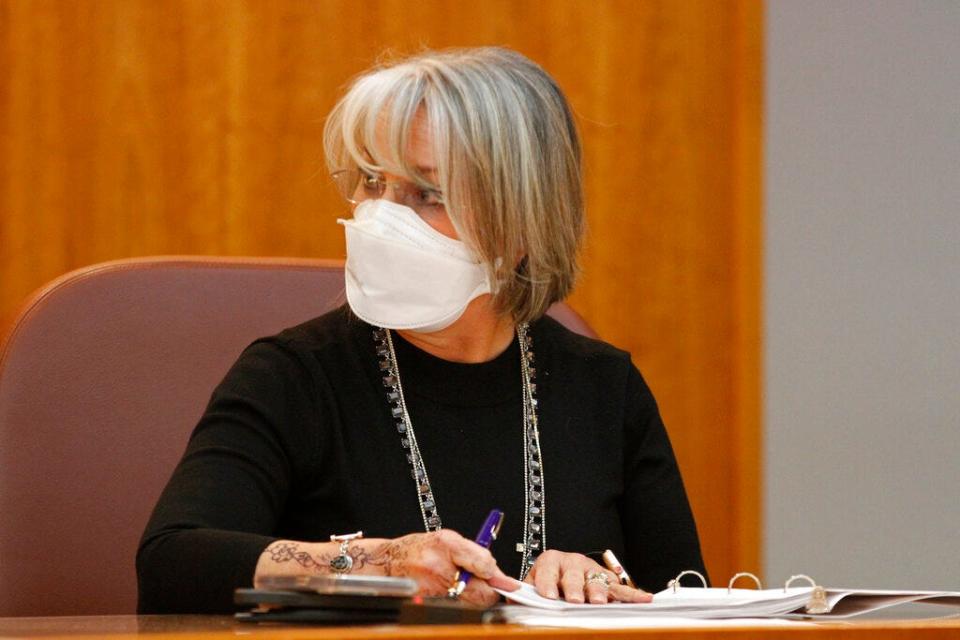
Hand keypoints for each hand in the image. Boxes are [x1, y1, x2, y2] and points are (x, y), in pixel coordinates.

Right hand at [365, 530, 516, 605]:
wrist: (387, 563)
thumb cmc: (418, 549)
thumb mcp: (448, 539)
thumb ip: (475, 553)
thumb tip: (497, 572)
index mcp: (447, 544)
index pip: (483, 564)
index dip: (496, 575)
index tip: (507, 583)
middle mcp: (439, 567)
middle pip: (480, 592)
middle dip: (488, 591)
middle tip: (486, 585)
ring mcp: (433, 588)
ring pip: (470, 603)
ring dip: (473, 597)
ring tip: (461, 584)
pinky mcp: (429, 603)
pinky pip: (456, 608)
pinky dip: (459, 602)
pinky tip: (449, 592)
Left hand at [524, 549, 651, 603]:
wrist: (560, 573)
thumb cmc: (546, 584)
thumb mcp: (532, 586)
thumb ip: (524, 594)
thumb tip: (511, 602)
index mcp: (549, 561)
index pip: (547, 569)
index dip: (547, 582)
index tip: (548, 595)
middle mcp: (571, 562)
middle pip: (573, 573)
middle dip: (574, 588)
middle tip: (574, 599)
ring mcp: (590, 570)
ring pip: (596, 579)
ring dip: (598, 590)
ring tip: (598, 601)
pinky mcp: (606, 580)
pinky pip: (619, 587)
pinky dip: (631, 594)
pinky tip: (644, 598)